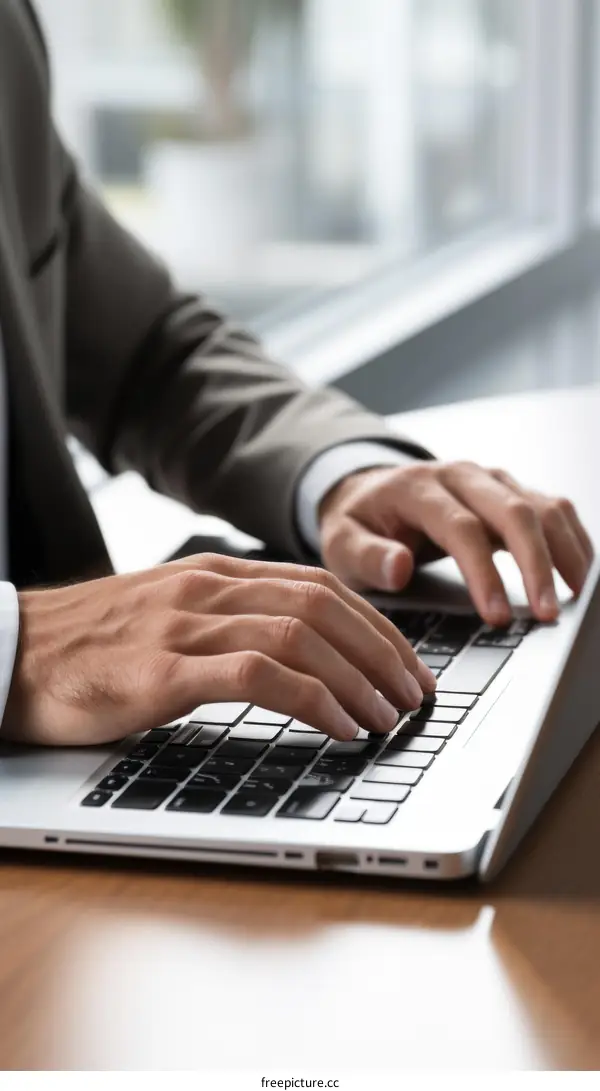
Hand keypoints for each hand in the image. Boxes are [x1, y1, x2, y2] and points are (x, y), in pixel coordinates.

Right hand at [3, 554, 436, 746]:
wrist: (11, 654)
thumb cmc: (91, 647)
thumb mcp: (169, 619)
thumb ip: (227, 624)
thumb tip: (298, 656)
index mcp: (214, 575)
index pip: (320, 587)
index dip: (377, 626)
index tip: (408, 665)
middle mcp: (208, 590)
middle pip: (324, 607)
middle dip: (384, 653)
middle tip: (416, 697)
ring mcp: (186, 627)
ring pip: (302, 636)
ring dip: (359, 679)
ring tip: (390, 717)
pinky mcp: (163, 672)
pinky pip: (258, 675)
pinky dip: (313, 699)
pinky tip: (340, 727)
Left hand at [318, 461, 593, 625]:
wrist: (368, 492)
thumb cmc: (358, 525)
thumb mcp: (340, 544)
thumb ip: (367, 556)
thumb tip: (400, 568)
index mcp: (416, 488)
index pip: (461, 528)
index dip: (484, 574)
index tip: (498, 617)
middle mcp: (460, 475)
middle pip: (514, 512)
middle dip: (537, 565)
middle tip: (549, 614)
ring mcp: (490, 480)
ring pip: (542, 506)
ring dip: (564, 552)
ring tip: (574, 600)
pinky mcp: (511, 489)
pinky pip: (554, 508)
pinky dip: (571, 540)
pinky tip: (578, 575)